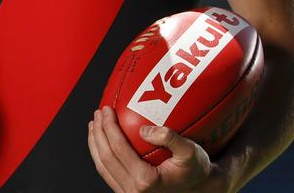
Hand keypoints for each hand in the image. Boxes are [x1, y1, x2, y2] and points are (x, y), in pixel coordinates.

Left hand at [88, 107, 222, 191]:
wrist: (199, 189)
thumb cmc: (195, 169)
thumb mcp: (191, 151)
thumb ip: (170, 138)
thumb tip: (144, 129)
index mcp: (146, 181)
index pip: (118, 149)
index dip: (109, 127)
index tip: (106, 109)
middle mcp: (133, 191)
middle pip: (105, 157)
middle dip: (98, 132)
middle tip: (98, 113)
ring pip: (102, 166)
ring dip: (95, 142)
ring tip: (94, 123)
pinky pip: (107, 172)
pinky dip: (100, 154)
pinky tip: (101, 139)